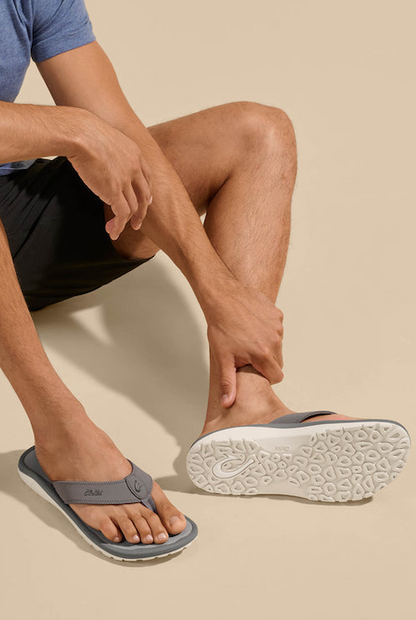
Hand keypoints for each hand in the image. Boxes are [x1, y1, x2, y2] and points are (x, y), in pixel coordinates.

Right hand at [67, 111, 152, 239]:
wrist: (80, 133)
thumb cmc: (84, 131)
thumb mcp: (106, 138)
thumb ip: (110, 151)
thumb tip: (100, 158)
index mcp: (134, 153)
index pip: (146, 176)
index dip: (146, 191)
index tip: (146, 201)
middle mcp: (134, 167)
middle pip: (144, 195)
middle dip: (141, 212)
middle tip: (137, 223)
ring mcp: (126, 181)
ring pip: (133, 208)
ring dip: (125, 222)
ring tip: (116, 230)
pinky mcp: (115, 192)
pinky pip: (121, 214)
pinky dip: (118, 226)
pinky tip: (112, 231)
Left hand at [206, 282, 283, 407]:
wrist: (221, 298)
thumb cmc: (220, 327)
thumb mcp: (223, 358)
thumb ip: (228, 382)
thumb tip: (228, 402)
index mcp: (263, 354)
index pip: (276, 376)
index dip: (265, 376)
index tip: (253, 369)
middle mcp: (275, 340)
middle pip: (278, 361)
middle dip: (265, 361)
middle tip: (247, 353)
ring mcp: (277, 325)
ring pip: (277, 344)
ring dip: (267, 344)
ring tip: (247, 337)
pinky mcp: (276, 314)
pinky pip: (277, 329)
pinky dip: (267, 329)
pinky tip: (251, 325)